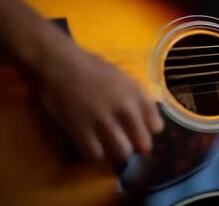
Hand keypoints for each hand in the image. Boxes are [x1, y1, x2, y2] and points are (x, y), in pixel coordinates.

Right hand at [31, 40, 163, 166]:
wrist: (60, 65)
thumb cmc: (92, 69)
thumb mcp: (124, 79)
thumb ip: (137, 99)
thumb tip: (147, 122)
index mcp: (137, 95)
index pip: (156, 126)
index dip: (148, 131)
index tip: (139, 131)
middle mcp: (125, 110)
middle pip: (143, 144)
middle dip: (136, 147)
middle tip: (126, 144)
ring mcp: (103, 122)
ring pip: (121, 153)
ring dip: (116, 152)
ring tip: (109, 145)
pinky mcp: (81, 132)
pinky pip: (95, 155)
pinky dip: (93, 153)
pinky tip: (90, 144)